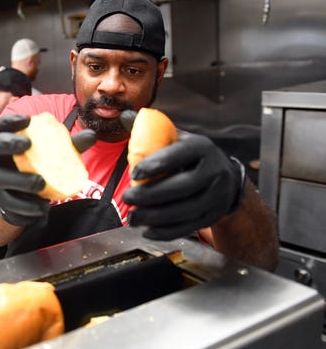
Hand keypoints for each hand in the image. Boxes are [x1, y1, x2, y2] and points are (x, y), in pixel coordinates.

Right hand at [0, 114, 95, 225]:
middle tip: (26, 144)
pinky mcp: (4, 203)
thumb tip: (92, 135)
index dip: (11, 120)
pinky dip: (27, 206)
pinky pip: (12, 205)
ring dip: (20, 180)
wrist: (26, 199)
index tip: (27, 119)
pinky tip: (42, 207)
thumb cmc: (41, 167)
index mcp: (7, 142)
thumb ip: (72, 145)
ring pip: (1, 179)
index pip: (1, 126)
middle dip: (6, 143)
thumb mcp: (56, 154)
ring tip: (40, 182)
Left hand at [123, 132, 244, 239]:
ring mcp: (216, 196)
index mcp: (203, 148)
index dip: (156, 164)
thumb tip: (125, 117)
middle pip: (181, 187)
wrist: (224, 177)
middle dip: (150, 195)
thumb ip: (152, 131)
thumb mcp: (177, 138)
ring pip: (184, 210)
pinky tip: (147, 230)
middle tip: (127, 198)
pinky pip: (188, 227)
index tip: (134, 172)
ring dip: (154, 217)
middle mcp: (214, 171)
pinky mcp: (213, 216)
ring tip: (133, 217)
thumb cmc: (190, 156)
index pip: (180, 155)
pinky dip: (166, 231)